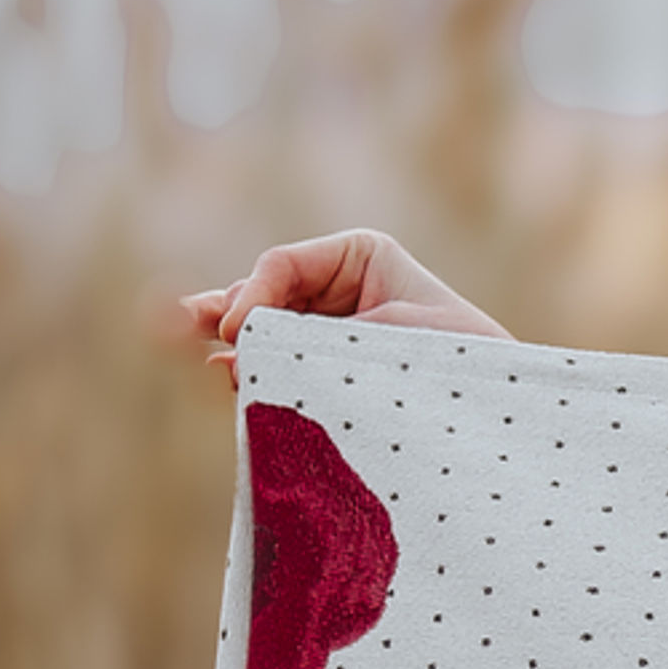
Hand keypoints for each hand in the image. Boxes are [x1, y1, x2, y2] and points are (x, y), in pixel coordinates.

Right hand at [168, 232, 513, 380]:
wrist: (499, 413)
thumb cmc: (456, 359)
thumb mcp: (384, 336)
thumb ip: (310, 339)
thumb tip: (235, 348)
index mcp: (359, 256)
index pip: (282, 264)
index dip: (252, 294)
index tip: (238, 331)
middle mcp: (336, 288)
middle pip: (261, 295)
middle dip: (221, 311)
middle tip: (168, 320)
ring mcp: (328, 331)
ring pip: (263, 333)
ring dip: (225, 342)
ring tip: (172, 334)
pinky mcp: (329, 373)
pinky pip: (279, 368)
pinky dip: (252, 374)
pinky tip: (224, 376)